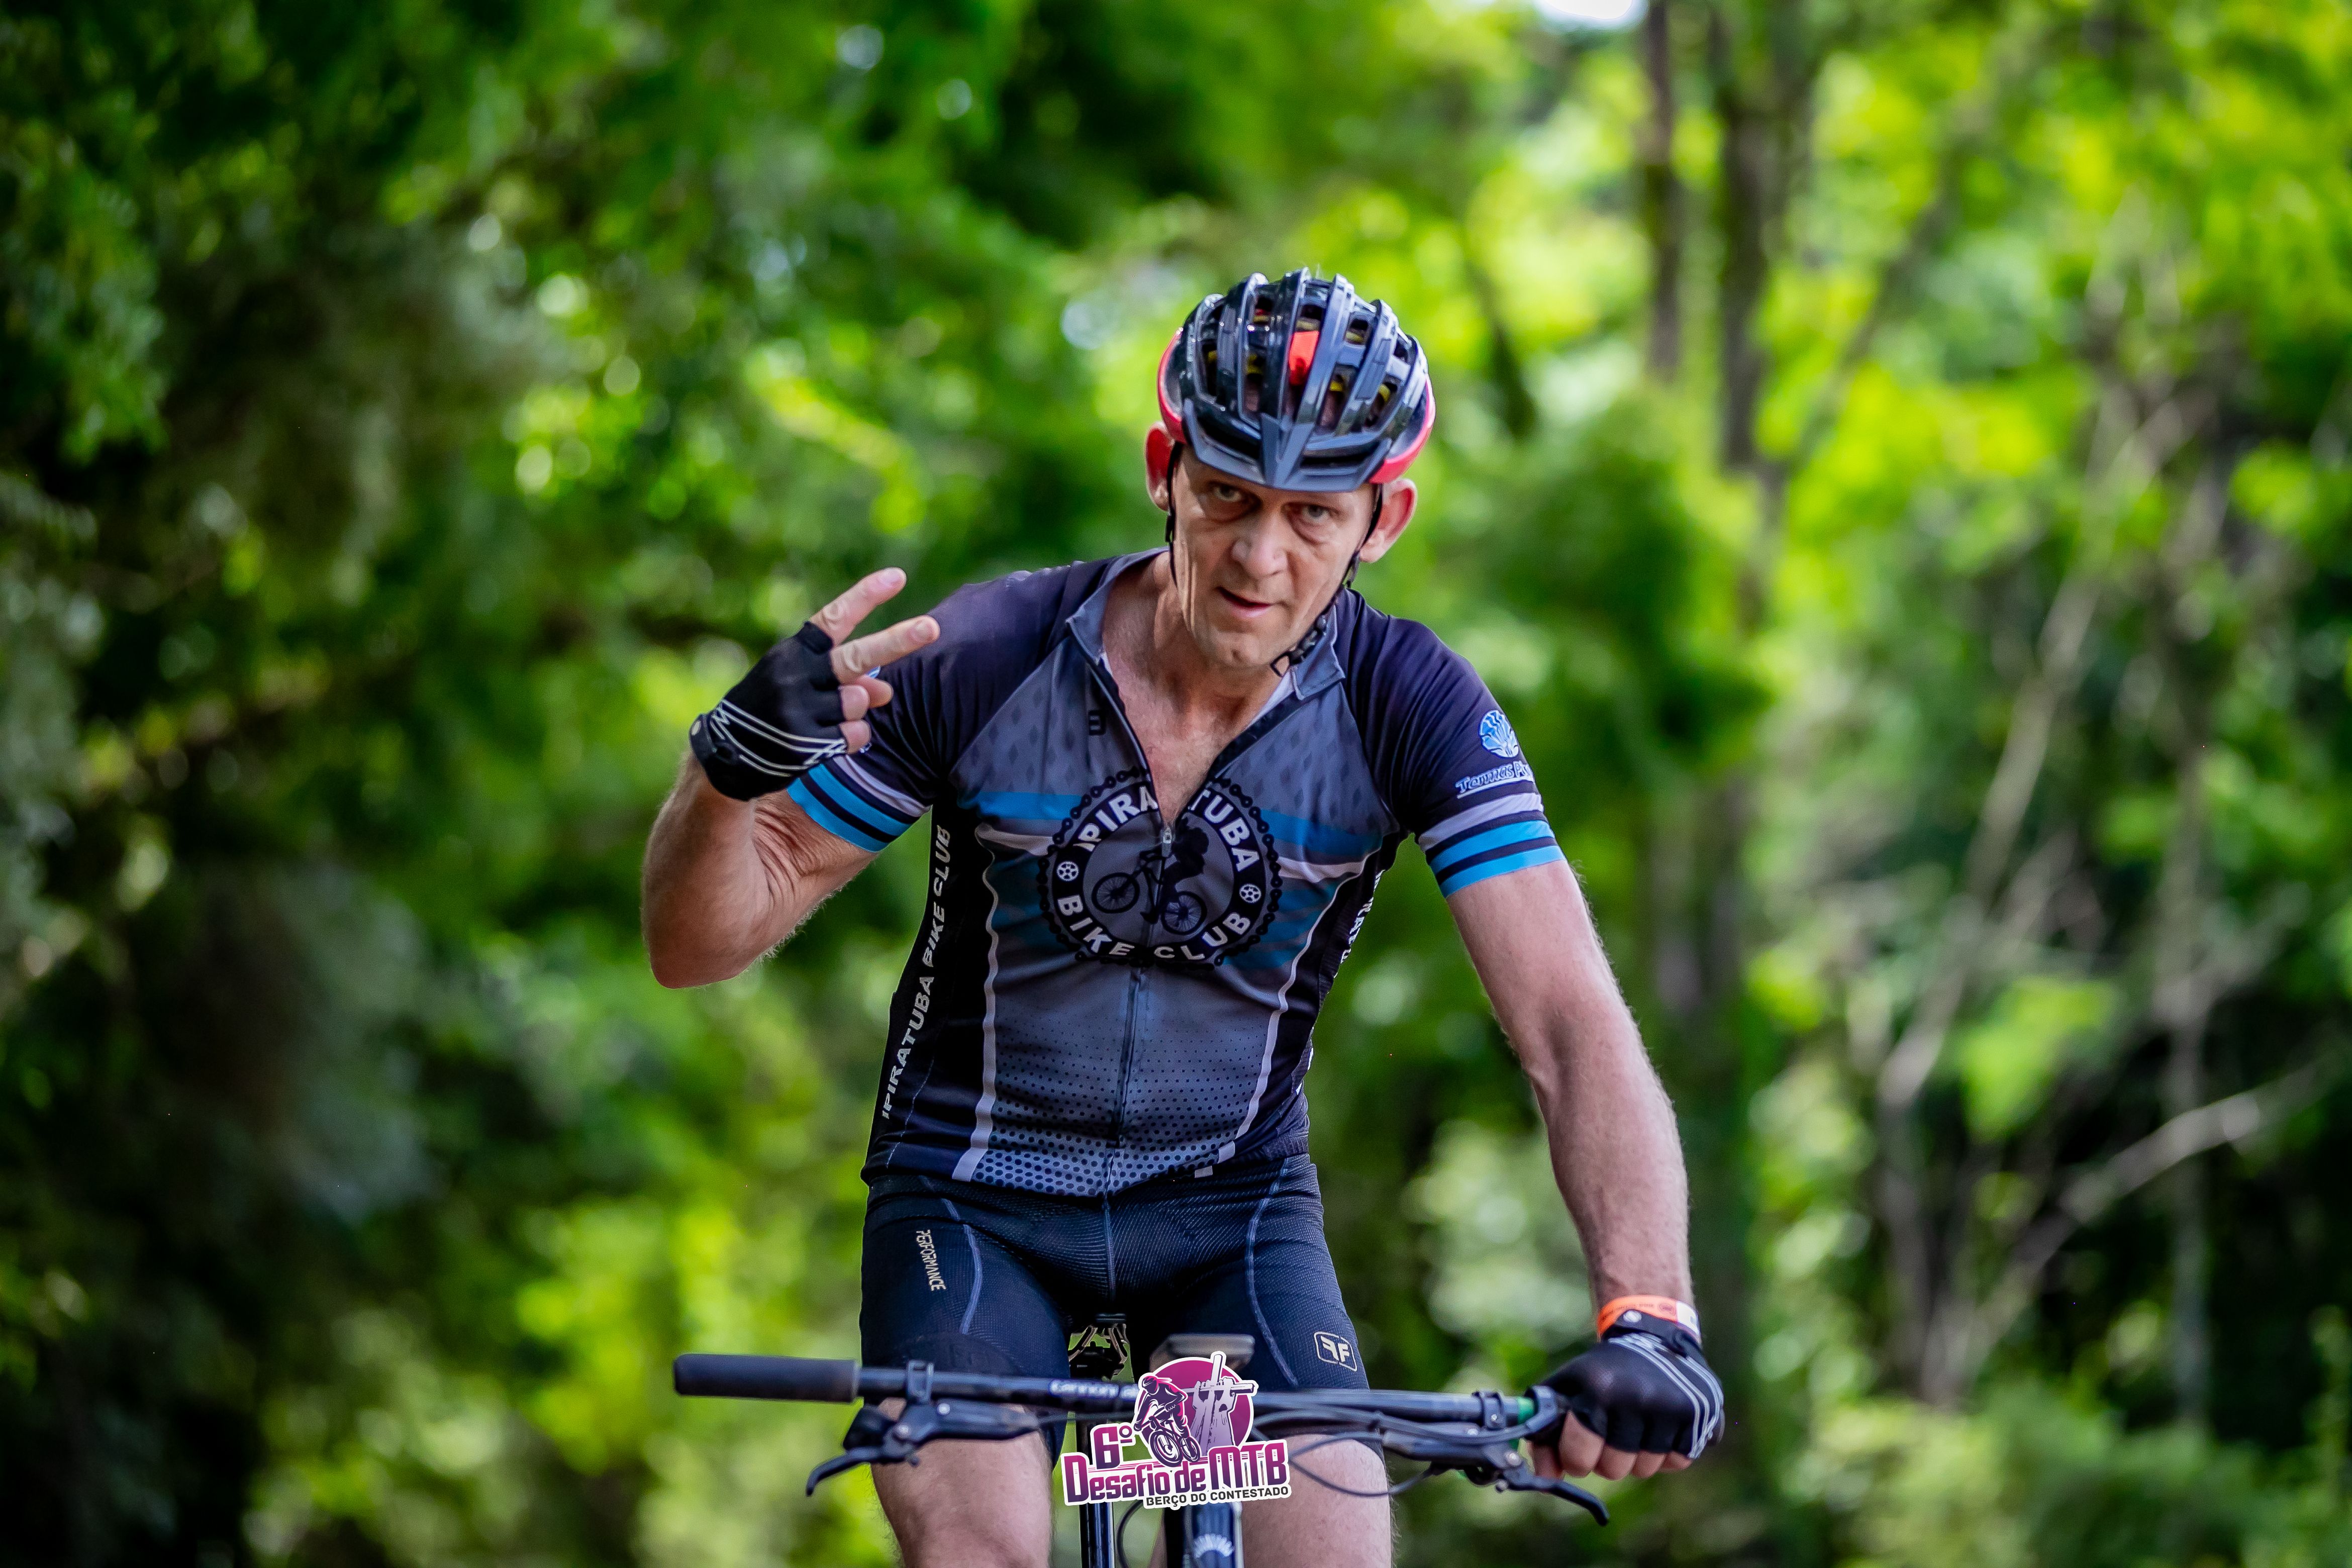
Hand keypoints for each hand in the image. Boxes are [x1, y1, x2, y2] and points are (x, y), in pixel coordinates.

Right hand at [689, 568, 939, 798]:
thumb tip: (886, 690)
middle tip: (932, 627)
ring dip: (855, 710)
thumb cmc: (774, 706)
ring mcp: (799, 709)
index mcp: (794, 651)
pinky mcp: (804, 743)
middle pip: (856, 658)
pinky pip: (856, 735)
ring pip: (859, 703)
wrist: (727, 753)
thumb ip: (846, 677)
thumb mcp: (801, 681)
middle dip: (897, 641)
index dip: (865, 597)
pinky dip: (852, 738)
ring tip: (825, 717)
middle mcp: (795, 675)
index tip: (898, 577)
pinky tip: (824, 740)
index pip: (834, 619)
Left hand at [1530, 1318, 1723, 1482]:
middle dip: (1607, 1459)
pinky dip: (1668, 1451)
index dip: (1576, 1458)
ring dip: (1638, 1456)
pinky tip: (1661, 1424)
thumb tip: (1544, 1476)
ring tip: (1636, 1425)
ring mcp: (1672, 1406)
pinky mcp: (1700, 1413)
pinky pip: (1678, 1461)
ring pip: (1646, 1469)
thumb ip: (1545, 1431)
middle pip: (1614, 1469)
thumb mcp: (1567, 1387)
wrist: (1655, 1336)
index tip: (1579, 1449)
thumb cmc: (1603, 1371)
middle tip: (1610, 1434)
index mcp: (1599, 1389)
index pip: (1580, 1456)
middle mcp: (1637, 1397)